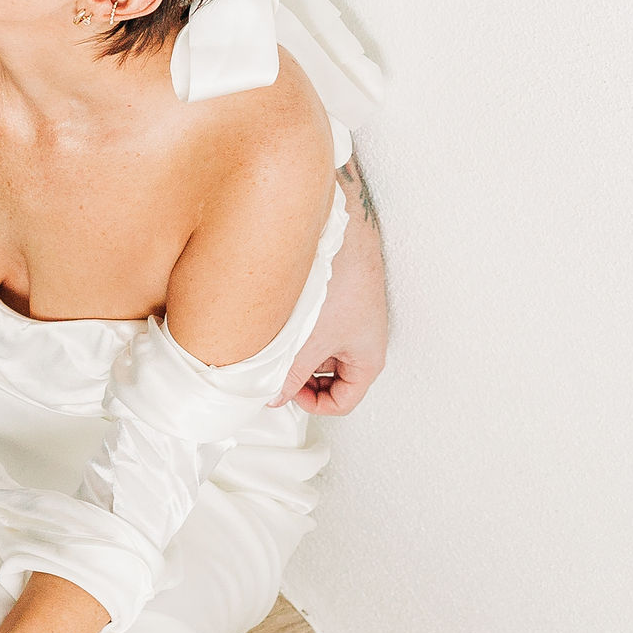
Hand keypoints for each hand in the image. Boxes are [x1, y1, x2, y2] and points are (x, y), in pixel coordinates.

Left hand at [272, 185, 389, 413]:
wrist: (339, 227)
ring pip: (316, 351)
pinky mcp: (332, 297)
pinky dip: (290, 328)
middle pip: (328, 378)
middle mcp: (360, 341)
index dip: (311, 405)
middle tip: (267, 371)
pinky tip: (269, 319)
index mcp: (367, 359)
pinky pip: (310, 325)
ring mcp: (346, 318)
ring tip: (266, 341)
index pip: (343, 403)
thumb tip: (268, 397)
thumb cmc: (337, 282)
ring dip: (291, 352)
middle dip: (297, 378)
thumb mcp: (305, 342)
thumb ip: (284, 376)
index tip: (283, 392)